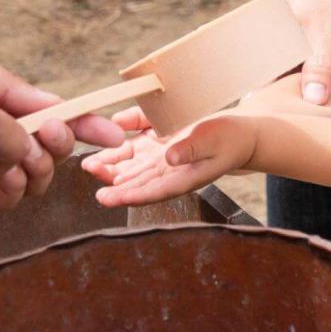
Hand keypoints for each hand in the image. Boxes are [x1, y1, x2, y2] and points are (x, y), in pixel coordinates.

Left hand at [83, 111, 255, 207]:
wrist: (241, 134)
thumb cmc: (232, 139)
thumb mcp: (215, 140)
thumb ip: (192, 148)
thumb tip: (168, 157)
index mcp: (183, 178)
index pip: (152, 192)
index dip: (128, 196)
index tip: (106, 197)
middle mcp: (168, 172)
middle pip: (135, 180)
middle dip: (110, 179)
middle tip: (89, 170)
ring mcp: (162, 159)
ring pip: (131, 166)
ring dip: (111, 164)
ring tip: (90, 162)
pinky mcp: (160, 145)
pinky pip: (136, 145)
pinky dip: (122, 142)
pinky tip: (111, 134)